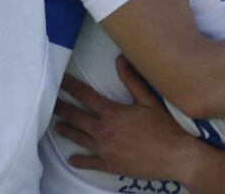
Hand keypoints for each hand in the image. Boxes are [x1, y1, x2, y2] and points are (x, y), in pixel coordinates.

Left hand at [55, 57, 197, 183]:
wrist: (174, 157)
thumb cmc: (164, 127)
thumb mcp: (149, 100)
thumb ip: (132, 80)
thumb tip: (120, 59)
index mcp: (112, 113)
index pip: (86, 96)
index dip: (71, 87)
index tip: (60, 81)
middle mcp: (104, 131)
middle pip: (76, 117)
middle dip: (62, 109)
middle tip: (50, 103)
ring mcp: (105, 150)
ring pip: (79, 138)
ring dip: (66, 131)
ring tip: (56, 127)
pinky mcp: (110, 165)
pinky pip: (90, 162)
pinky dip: (79, 160)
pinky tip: (72, 159)